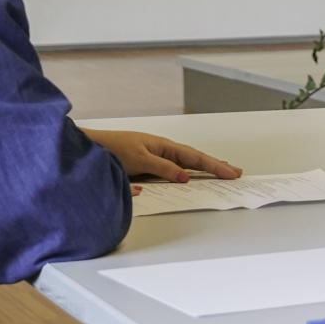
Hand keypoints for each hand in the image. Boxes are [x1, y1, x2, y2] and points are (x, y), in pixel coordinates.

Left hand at [86, 129, 241, 183]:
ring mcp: (155, 158)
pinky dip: (186, 172)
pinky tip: (191, 176)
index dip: (215, 166)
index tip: (232, 173)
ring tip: (220, 172)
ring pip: (185, 165)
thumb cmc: (111, 150)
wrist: (89, 148)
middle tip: (235, 172)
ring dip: (203, 169)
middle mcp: (162, 151)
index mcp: (163, 146)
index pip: (195, 158)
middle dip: (215, 166)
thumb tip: (186, 177)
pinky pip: (172, 171)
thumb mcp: (139, 159)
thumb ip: (163, 168)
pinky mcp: (147, 167)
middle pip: (194, 159)